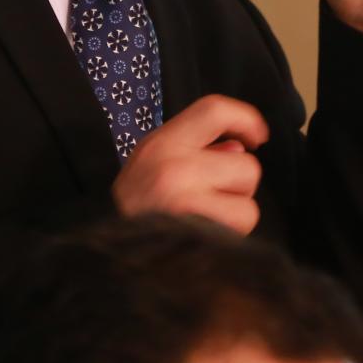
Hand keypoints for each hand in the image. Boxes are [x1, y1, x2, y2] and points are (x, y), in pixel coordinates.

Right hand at [112, 95, 268, 233]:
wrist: (104, 252)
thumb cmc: (136, 205)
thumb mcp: (154, 162)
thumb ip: (198, 149)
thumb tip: (241, 148)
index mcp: (162, 143)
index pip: (214, 110)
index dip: (245, 118)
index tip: (258, 136)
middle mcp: (174, 168)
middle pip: (246, 165)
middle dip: (238, 184)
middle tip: (212, 195)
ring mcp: (186, 204)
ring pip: (248, 203)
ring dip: (235, 213)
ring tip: (206, 218)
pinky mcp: (198, 235)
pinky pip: (239, 229)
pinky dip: (231, 235)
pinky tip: (206, 237)